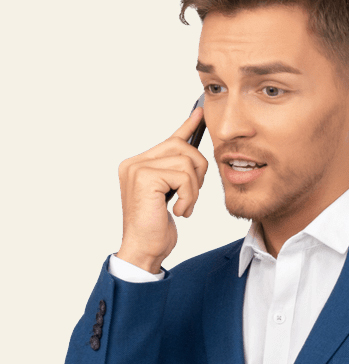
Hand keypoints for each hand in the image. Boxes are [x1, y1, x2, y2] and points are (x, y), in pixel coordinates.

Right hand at [116, 107, 207, 272]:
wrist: (144, 250)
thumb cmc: (156, 228)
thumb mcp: (170, 196)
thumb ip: (176, 175)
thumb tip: (193, 155)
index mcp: (138, 165)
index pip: (169, 140)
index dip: (187, 126)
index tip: (200, 113)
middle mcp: (134, 162)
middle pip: (183, 147)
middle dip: (198, 171)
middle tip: (192, 195)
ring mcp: (137, 168)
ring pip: (186, 163)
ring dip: (193, 189)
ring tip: (183, 207)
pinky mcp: (144, 177)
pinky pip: (183, 176)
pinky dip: (188, 197)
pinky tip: (178, 211)